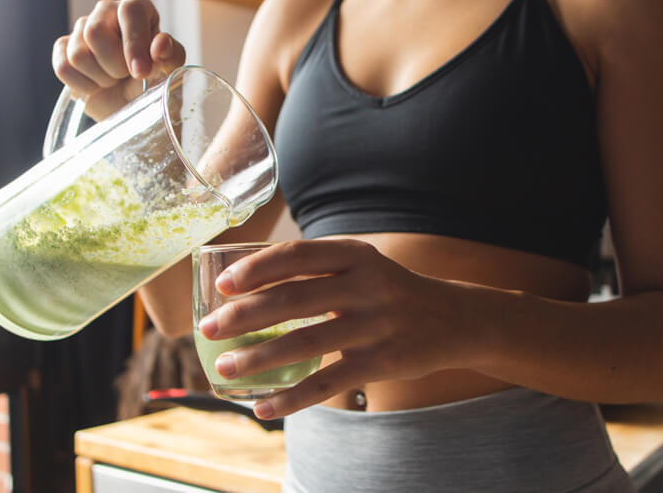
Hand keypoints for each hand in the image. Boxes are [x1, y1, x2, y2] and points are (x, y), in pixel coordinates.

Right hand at [52, 0, 186, 120]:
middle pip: (95, 32)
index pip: (130, 10)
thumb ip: (171, 55)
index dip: (134, 42)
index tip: (140, 72)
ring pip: (78, 54)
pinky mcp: (63, 47)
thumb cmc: (152, 80)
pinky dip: (82, 86)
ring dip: (100, 78)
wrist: (129, 104)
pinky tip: (96, 84)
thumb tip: (160, 45)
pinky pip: (63, 68)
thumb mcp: (170, 70)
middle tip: (127, 75)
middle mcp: (107, 10)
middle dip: (114, 65)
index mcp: (137, 8)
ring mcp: (82, 27)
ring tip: (113, 79)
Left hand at [196, 239, 477, 418]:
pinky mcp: (382, 363)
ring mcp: (375, 325)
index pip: (298, 255)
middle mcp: (367, 286)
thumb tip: (244, 288)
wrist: (454, 319)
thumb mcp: (362, 266)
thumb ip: (316, 271)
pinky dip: (292, 398)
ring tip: (225, 368)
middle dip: (243, 316)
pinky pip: (328, 383)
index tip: (222, 285)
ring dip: (258, 358)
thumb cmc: (389, 291)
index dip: (256, 268)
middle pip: (294, 299)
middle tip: (208, 330)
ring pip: (305, 343)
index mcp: (356, 255)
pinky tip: (263, 406)